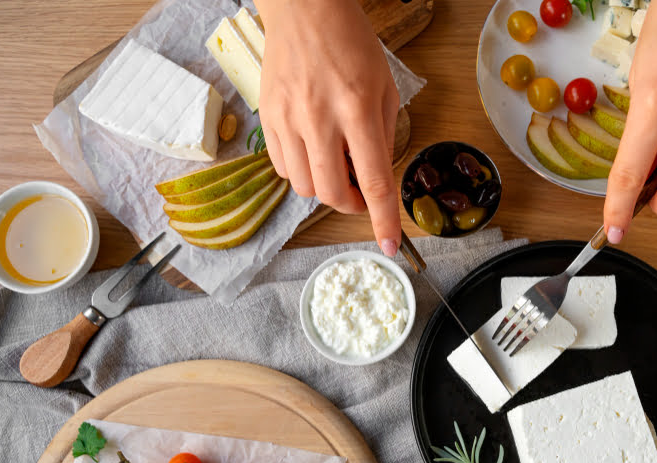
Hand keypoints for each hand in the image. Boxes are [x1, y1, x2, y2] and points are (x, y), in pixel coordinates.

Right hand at [256, 0, 400, 255]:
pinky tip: (313, 151)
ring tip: (336, 162)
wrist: (304, 9)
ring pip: (305, 187)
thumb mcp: (385, 87)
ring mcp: (288, 119)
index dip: (383, 219)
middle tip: (361, 190)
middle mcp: (319, 118)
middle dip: (351, 204)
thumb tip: (377, 180)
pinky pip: (283, 169)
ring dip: (325, 188)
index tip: (389, 244)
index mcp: (358, 109)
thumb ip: (384, 136)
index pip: (373, 181)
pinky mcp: (267, 119)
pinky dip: (302, 172)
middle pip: (332, 193)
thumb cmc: (351, 43)